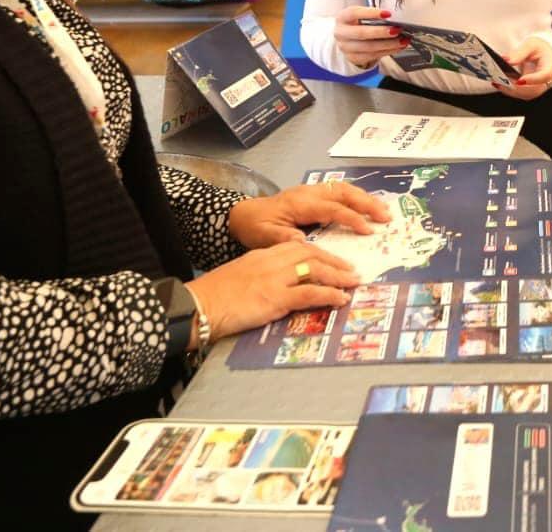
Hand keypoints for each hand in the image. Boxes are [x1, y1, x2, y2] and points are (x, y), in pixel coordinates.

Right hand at [186, 241, 361, 341]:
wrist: (198, 305)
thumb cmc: (214, 296)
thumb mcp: (241, 276)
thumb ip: (262, 275)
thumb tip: (281, 285)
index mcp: (262, 254)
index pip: (297, 246)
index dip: (320, 251)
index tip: (333, 259)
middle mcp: (271, 261)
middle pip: (311, 253)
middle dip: (335, 260)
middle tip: (351, 269)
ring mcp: (274, 278)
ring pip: (315, 269)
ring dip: (339, 276)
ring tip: (354, 282)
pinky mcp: (275, 298)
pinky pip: (310, 293)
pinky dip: (329, 295)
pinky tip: (341, 298)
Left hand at [228, 182, 392, 249]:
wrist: (243, 215)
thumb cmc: (254, 227)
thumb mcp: (264, 237)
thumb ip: (284, 240)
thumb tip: (305, 243)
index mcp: (299, 203)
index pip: (332, 208)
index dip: (351, 218)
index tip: (368, 231)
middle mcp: (309, 193)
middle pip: (343, 192)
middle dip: (367, 203)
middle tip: (386, 216)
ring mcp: (312, 191)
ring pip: (344, 188)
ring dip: (365, 198)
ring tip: (384, 210)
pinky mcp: (314, 194)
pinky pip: (340, 191)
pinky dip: (357, 196)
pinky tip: (368, 205)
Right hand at [333, 5, 410, 68]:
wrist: (346, 39)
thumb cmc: (357, 23)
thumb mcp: (360, 15)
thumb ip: (373, 15)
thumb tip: (392, 18)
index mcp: (342, 18)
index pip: (354, 13)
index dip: (371, 13)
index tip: (388, 13)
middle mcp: (341, 33)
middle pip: (362, 33)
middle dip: (381, 32)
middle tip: (397, 30)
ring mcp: (346, 47)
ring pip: (369, 47)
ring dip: (388, 44)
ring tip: (402, 40)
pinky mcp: (354, 58)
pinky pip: (373, 56)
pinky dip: (388, 51)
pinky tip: (398, 47)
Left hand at [495, 36, 551, 100]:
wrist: (544, 53)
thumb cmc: (540, 48)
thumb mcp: (531, 45)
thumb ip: (519, 53)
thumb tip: (506, 60)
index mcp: (550, 67)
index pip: (544, 76)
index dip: (532, 80)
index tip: (519, 80)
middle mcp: (546, 81)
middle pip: (533, 90)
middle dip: (515, 88)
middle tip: (500, 81)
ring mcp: (539, 87)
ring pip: (525, 94)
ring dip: (510, 90)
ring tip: (496, 82)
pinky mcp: (530, 90)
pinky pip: (520, 93)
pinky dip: (509, 89)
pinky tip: (498, 83)